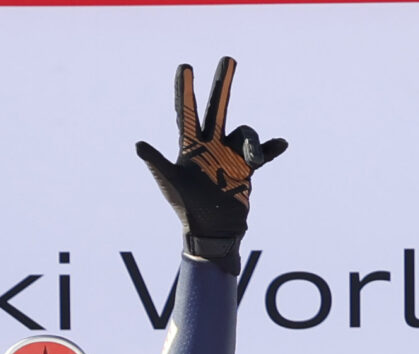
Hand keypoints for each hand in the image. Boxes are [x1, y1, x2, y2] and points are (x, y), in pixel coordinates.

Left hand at [135, 58, 284, 267]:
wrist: (211, 230)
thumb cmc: (186, 208)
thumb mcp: (170, 185)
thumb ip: (156, 163)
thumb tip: (138, 144)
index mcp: (189, 147)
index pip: (186, 113)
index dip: (184, 90)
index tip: (185, 67)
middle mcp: (210, 145)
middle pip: (218, 107)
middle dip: (222, 83)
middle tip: (227, 58)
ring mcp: (229, 154)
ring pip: (245, 133)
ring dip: (253, 144)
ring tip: (255, 160)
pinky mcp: (246, 166)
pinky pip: (263, 152)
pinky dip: (271, 148)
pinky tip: (280, 145)